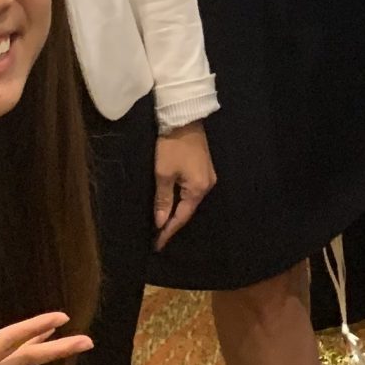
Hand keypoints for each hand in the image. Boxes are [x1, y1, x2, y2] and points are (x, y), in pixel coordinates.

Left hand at [152, 123, 215, 251]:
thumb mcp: (163, 174)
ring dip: (177, 211)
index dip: (168, 231)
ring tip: (163, 224)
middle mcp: (207, 185)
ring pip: (190, 200)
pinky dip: (181, 199)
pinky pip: (191, 190)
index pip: (182, 217)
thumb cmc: (172, 147)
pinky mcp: (203, 168)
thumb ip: (163, 200)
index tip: (157, 245)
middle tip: (158, 237)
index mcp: (198, 189)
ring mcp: (208, 176)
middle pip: (188, 209)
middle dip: (173, 223)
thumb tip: (161, 223)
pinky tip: (173, 204)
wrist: (184, 118)